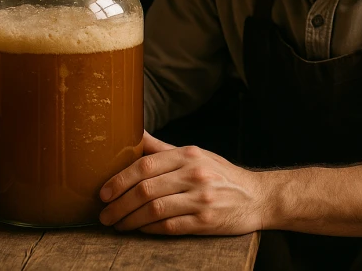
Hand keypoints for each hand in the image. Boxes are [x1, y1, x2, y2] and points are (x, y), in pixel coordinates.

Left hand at [98, 132, 268, 234]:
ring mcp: (202, 198)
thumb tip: (133, 132)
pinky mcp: (206, 221)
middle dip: (119, 204)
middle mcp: (195, 174)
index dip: (119, 180)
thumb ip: (162, 148)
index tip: (103, 192)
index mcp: (188, 154)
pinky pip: (169, 227)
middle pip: (146, 189)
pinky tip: (139, 229)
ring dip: (129, 220)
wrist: (258, 197)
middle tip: (104, 214)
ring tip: (116, 225)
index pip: (145, 165)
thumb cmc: (221, 175)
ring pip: (154, 210)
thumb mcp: (195, 154)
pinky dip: (149, 229)